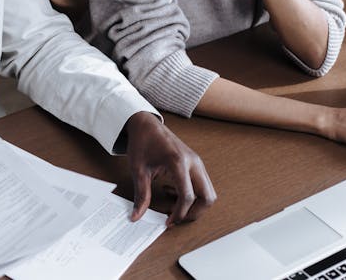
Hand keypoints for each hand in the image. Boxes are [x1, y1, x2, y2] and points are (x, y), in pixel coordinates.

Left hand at [124, 112, 216, 226]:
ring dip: (195, 205)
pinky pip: (202, 185)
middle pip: (208, 197)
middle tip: (177, 218)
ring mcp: (197, 162)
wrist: (146, 124)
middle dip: (195, 213)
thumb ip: (141, 195)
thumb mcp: (138, 170)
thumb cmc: (142, 143)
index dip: (179, 213)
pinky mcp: (196, 163)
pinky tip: (172, 192)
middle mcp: (193, 162)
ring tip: (173, 205)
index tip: (168, 221)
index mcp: (178, 162)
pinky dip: (193, 195)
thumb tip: (137, 216)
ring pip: (208, 192)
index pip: (187, 196)